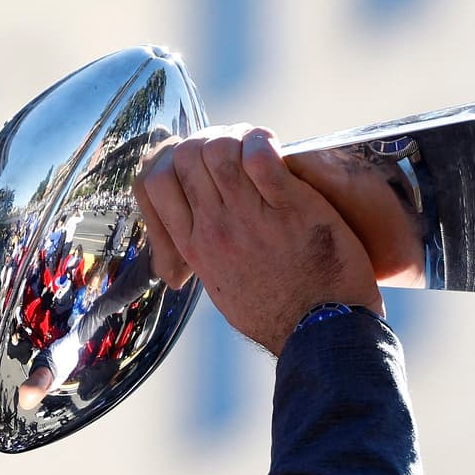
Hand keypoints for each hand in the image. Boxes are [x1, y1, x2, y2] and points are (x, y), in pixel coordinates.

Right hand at [132, 125, 382, 355]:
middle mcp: (214, 228)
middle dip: (209, 140)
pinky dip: (265, 144)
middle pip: (185, 155)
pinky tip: (278, 150)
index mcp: (195, 246)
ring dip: (238, 138)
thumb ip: (205, 255)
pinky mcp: (291, 209)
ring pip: (217, 149)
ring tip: (260, 148)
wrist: (322, 336)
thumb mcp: (222, 287)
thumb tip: (195, 241)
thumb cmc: (277, 315)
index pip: (153, 181)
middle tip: (239, 149)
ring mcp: (250, 218)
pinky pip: (262, 159)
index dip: (173, 158)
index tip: (201, 164)